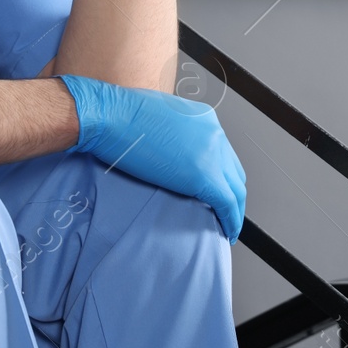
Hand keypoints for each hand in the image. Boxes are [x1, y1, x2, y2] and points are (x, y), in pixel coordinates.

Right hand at [58, 73, 247, 243]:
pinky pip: (227, 204)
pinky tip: (226, 232)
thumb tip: (172, 152)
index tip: (217, 189)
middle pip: (234, 171)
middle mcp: (214, 133)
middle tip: (225, 211)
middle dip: (232, 192)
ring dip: (234, 210)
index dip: (222, 174)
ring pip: (236, 189)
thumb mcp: (159, 117)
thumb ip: (174, 134)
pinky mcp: (204, 176)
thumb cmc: (121, 115)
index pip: (222, 152)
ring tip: (227, 226)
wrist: (111, 117)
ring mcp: (212, 154)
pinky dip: (230, 220)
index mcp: (204, 119)